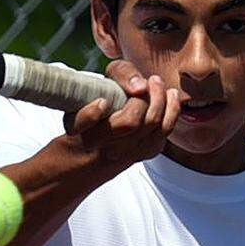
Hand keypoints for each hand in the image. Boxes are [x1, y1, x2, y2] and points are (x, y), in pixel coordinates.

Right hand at [61, 60, 179, 168]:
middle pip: (150, 123)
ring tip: (165, 88)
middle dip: (156, 97)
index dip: (139, 101)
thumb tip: (102, 105)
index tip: (139, 85)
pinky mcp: (144, 155)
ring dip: (168, 105)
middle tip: (154, 80)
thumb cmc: (78, 134)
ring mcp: (133, 155)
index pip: (129, 122)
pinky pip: (164, 136)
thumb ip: (87, 115)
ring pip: (161, 130)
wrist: (81, 166)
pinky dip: (171, 116)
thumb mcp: (72, 122)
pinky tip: (171, 101)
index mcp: (99, 140)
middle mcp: (118, 150)